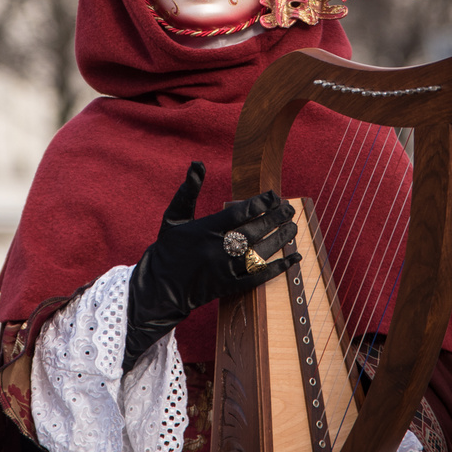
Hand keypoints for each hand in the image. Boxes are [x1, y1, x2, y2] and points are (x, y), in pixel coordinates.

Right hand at [122, 161, 300, 371]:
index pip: (238, 213)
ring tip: (293, 228)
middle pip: (253, 232)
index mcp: (204, 230)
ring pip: (259, 253)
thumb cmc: (168, 248)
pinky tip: (293, 259)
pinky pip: (257, 277)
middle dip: (274, 219)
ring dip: (280, 240)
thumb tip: (198, 164)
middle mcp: (215, 249)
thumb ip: (188, 191)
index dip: (258, 203)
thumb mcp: (174, 217)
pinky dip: (278, 269)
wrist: (158, 288)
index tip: (273, 195)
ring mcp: (223, 270)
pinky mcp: (228, 287)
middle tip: (289, 209)